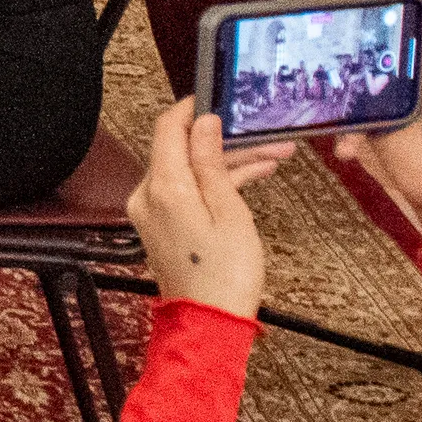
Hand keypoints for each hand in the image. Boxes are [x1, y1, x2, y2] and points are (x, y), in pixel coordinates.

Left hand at [129, 96, 285, 318]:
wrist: (211, 322)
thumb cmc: (225, 275)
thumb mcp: (230, 211)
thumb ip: (212, 163)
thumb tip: (203, 123)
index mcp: (163, 188)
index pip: (167, 129)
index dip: (192, 109)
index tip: (217, 99)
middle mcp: (148, 195)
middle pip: (182, 150)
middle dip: (225, 140)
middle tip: (266, 136)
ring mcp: (153, 211)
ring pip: (190, 170)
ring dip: (228, 162)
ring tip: (273, 155)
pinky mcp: (163, 224)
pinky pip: (188, 191)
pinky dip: (216, 183)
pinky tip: (253, 175)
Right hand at [350, 0, 421, 253]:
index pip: (419, 4)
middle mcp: (408, 62)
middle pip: (377, 25)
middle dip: (358, 14)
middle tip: (345, 13)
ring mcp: (382, 89)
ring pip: (350, 62)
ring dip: (335, 64)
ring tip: (327, 68)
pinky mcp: (364, 118)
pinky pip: (341, 112)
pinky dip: (341, 128)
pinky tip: (350, 143)